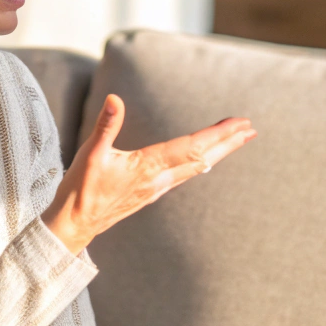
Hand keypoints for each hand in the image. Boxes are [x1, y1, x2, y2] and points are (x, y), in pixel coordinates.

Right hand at [42, 94, 254, 253]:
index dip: (218, 134)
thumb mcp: (91, 153)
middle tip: (250, 129)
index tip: (239, 123)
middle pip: (202, 159)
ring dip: (218, 152)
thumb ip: (106, 125)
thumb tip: (114, 99)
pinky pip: (184, 175)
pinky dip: (201, 162)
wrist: (75, 226)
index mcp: (148, 167)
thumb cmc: (81, 190)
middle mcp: (159, 180)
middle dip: (228, 143)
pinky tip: (204, 160)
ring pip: (196, 168)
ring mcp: (157, 189)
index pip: (191, 147)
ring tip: (236, 139)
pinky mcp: (151, 193)